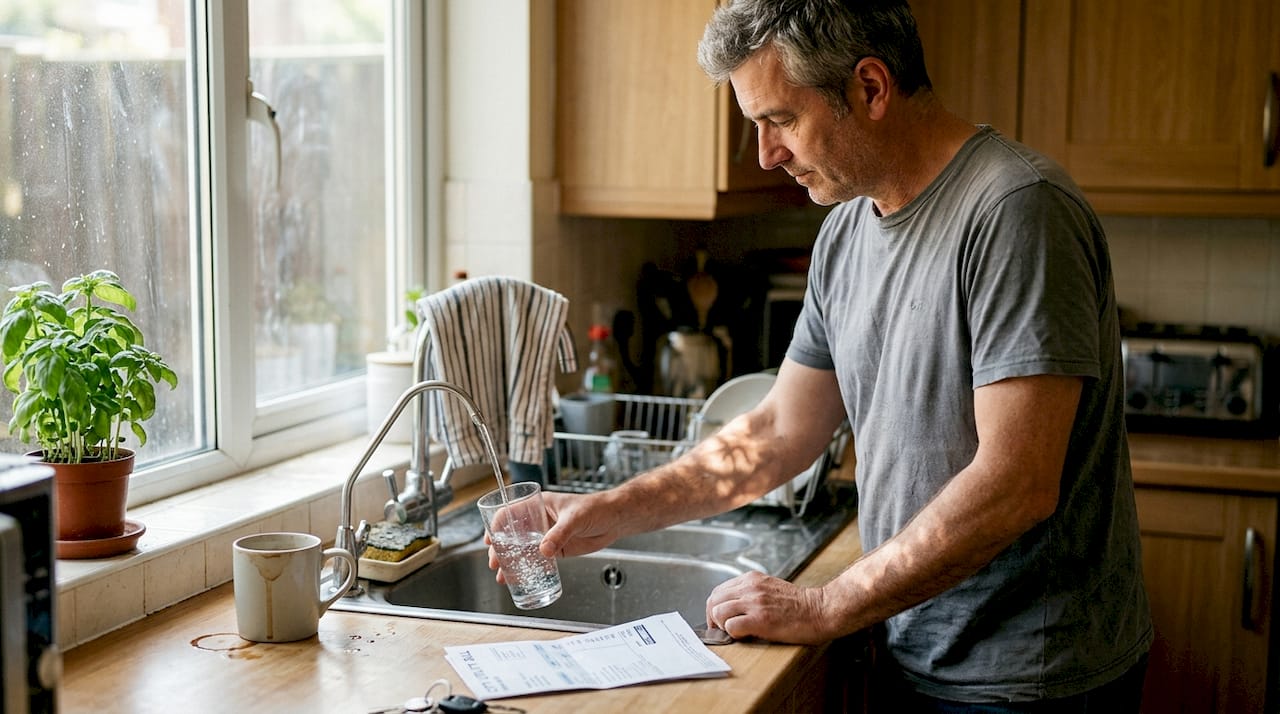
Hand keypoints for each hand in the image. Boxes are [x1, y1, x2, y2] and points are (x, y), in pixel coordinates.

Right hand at [486, 491, 619, 583]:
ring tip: (502, 576)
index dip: (497, 525)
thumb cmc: (597, 508)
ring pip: (522, 549)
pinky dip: (527, 568)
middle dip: (500, 549)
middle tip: (495, 563)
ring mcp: (547, 536)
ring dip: (510, 562)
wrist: (616, 519)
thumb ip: (559, 534)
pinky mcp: (557, 549)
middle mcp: (539, 520)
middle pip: (512, 534)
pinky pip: (537, 560)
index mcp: (539, 505)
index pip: (510, 512)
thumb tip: (544, 551)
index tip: (490, 540)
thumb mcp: (575, 518)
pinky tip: (519, 578)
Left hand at [705, 571, 829, 643]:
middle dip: (713, 617)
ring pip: (718, 612)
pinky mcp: (760, 619)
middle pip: (714, 600)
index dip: (715, 607)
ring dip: (722, 625)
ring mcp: (754, 602)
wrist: (820, 610)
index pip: (719, 590)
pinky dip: (733, 634)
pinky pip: (731, 626)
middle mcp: (750, 587)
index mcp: (752, 579)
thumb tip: (732, 607)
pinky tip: (745, 635)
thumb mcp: (770, 588)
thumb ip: (751, 592)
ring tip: (735, 631)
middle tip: (722, 629)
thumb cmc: (799, 604)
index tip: (720, 619)